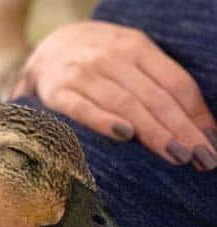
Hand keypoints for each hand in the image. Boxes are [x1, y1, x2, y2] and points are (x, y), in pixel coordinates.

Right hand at [13, 21, 216, 171]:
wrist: (48, 48)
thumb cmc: (100, 62)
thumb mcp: (132, 60)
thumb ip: (159, 85)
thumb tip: (200, 127)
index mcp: (136, 47)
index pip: (175, 83)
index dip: (196, 114)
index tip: (210, 143)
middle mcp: (111, 58)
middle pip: (155, 97)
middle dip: (181, 130)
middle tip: (200, 158)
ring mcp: (83, 74)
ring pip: (125, 104)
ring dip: (154, 132)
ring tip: (176, 155)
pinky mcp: (57, 92)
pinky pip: (83, 107)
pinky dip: (104, 120)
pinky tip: (125, 136)